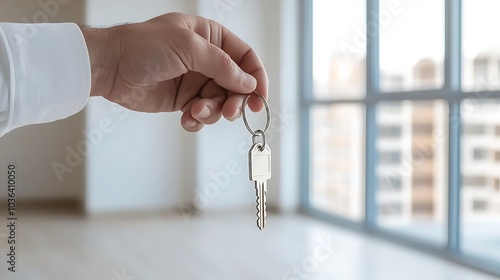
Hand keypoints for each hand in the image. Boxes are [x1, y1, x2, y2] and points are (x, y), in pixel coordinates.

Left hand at [81, 12, 267, 131]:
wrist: (111, 67)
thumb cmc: (144, 47)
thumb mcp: (189, 48)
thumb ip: (223, 65)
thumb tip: (249, 83)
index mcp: (210, 38)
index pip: (245, 57)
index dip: (256, 77)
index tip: (260, 98)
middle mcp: (206, 59)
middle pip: (236, 84)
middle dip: (235, 100)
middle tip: (230, 112)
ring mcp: (195, 80)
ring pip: (220, 102)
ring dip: (213, 112)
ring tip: (195, 112)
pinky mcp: (183, 100)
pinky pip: (202, 114)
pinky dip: (198, 121)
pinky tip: (186, 119)